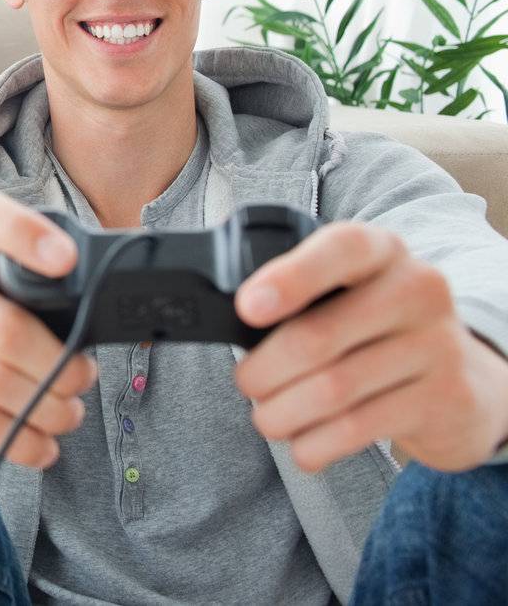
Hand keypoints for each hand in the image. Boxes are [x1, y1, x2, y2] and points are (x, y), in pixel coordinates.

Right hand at [0, 188, 95, 462]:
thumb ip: (28, 291)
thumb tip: (97, 326)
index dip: (24, 233)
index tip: (67, 261)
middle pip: (6, 327)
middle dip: (59, 366)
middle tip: (83, 381)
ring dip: (45, 408)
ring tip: (66, 416)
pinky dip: (18, 438)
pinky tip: (40, 447)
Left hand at [236, 221, 507, 472]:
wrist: (464, 383)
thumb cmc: (376, 331)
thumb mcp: (348, 295)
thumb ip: (299, 295)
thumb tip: (230, 321)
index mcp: (382, 251)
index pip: (341, 248)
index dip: (289, 277)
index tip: (247, 309)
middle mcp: (418, 289)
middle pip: (317, 335)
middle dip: (263, 370)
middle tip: (247, 382)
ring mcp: (438, 345)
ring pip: (333, 388)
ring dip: (281, 412)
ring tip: (268, 418)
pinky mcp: (444, 400)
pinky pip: (358, 427)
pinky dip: (315, 442)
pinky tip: (303, 446)